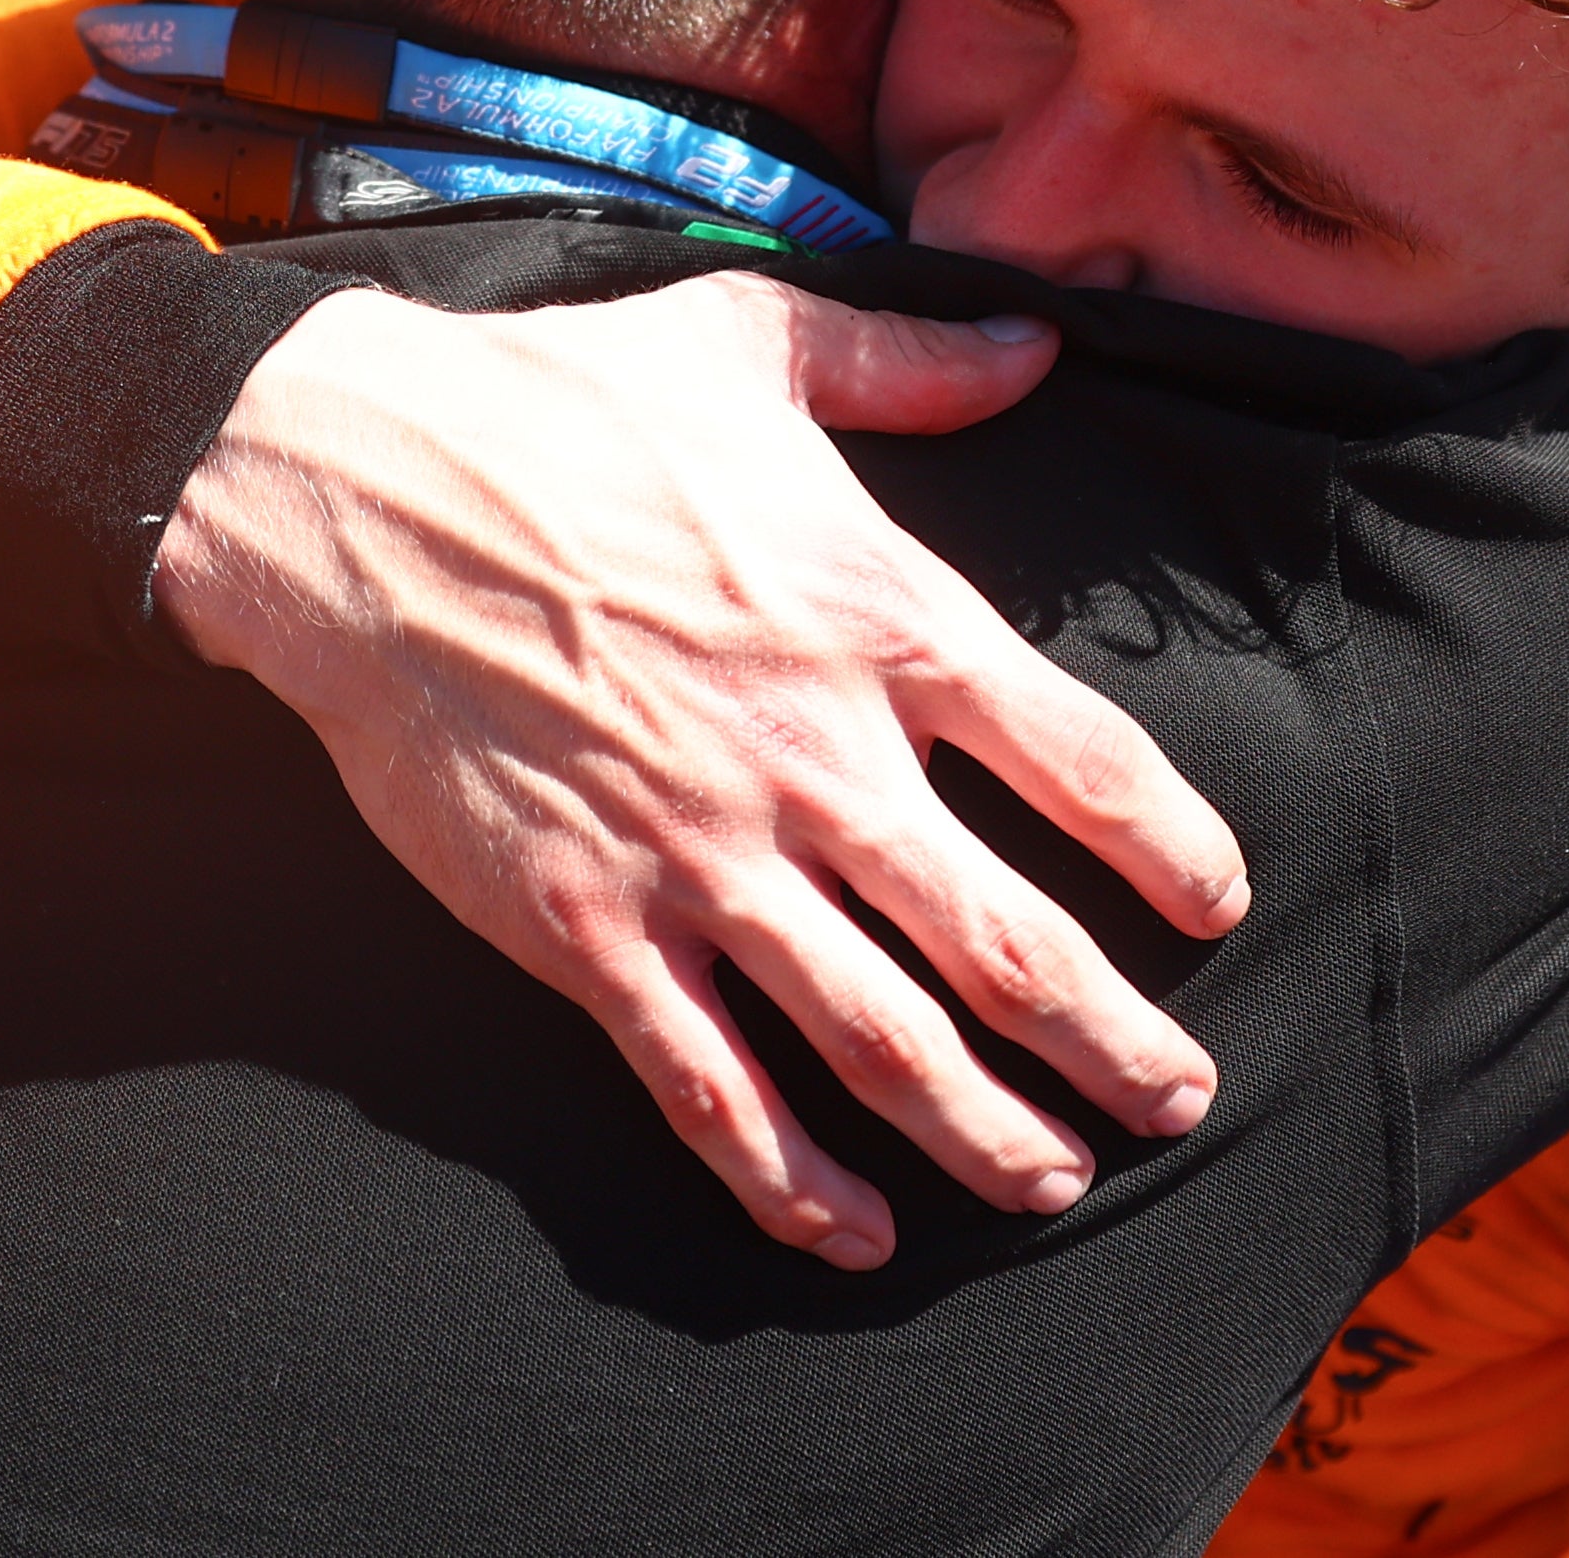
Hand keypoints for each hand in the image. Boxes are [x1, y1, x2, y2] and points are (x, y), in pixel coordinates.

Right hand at [155, 274, 1251, 1272]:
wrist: (353, 487)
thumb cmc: (554, 404)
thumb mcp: (749, 343)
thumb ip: (910, 358)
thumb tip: (1039, 339)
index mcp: (879, 616)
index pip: (1083, 761)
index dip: (1170, 846)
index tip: (1214, 902)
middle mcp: (814, 757)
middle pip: (1012, 943)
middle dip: (1115, 1040)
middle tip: (1182, 1095)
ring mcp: (701, 857)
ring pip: (886, 1040)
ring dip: (992, 1133)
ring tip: (1060, 1181)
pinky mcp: (588, 927)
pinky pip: (711, 1085)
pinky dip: (792, 1179)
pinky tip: (859, 1230)